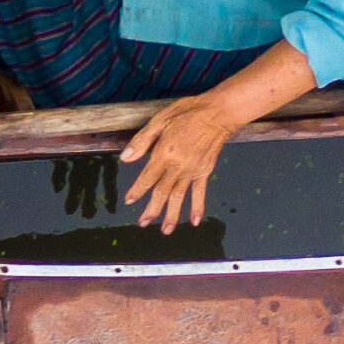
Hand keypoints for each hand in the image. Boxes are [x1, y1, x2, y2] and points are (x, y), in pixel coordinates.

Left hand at [117, 87, 249, 232]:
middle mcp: (178, 167)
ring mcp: (193, 171)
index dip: (137, 190)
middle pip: (162, 193)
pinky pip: (200, 193)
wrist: (217, 113)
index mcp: (164, 154)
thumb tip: (126, 158)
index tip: (129, 200)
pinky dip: (197, 207)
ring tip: (166, 230)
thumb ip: (142, 141)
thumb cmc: (188, 113)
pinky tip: (194, 221)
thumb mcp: (159, 120)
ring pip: (179, 197)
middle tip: (142, 223)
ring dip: (172, 215)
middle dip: (152, 210)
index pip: (147, 178)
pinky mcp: (205, 171)